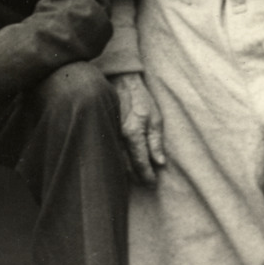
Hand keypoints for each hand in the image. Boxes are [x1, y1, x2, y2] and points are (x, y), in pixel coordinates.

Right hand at [112, 72, 163, 186]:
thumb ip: (156, 142)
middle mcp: (118, 138)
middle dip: (137, 176)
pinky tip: (124, 162)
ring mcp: (109, 134)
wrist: (120, 81)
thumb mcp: (155, 118)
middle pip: (127, 167)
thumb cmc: (140, 98)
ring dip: (127, 170)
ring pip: (117, 161)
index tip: (152, 183)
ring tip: (137, 175)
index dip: (147, 176)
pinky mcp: (103, 131)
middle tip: (146, 181)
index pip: (140, 163)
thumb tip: (159, 163)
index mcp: (133, 134)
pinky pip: (111, 151)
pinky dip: (118, 160)